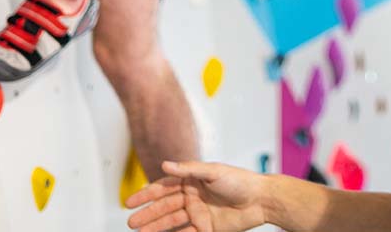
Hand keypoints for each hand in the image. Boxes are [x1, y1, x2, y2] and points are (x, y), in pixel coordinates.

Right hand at [125, 161, 268, 231]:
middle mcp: (192, 196)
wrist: (261, 200)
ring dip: (156, 227)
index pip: (164, 187)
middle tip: (131, 222)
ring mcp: (198, 213)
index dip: (146, 194)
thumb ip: (189, 169)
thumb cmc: (240, 181)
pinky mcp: (206, 228)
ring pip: (172, 222)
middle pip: (165, 206)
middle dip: (147, 214)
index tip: (129, 201)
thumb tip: (166, 164)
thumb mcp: (213, 171)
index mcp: (192, 180)